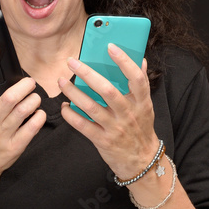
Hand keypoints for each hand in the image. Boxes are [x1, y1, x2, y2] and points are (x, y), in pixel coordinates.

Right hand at [0, 43, 44, 177]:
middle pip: (10, 97)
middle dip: (25, 86)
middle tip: (30, 84)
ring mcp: (2, 134)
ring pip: (24, 110)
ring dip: (34, 100)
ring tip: (34, 99)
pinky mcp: (14, 147)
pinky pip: (32, 128)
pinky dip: (39, 117)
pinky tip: (38, 114)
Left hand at [58, 43, 158, 179]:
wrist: (142, 162)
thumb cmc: (141, 129)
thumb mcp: (146, 107)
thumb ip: (141, 84)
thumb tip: (142, 60)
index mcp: (141, 102)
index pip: (136, 78)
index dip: (124, 61)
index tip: (110, 46)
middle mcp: (128, 114)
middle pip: (107, 90)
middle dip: (87, 74)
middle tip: (71, 61)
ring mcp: (115, 128)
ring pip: (91, 107)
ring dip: (73, 93)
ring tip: (61, 81)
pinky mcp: (102, 141)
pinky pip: (83, 125)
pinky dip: (70, 115)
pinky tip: (64, 106)